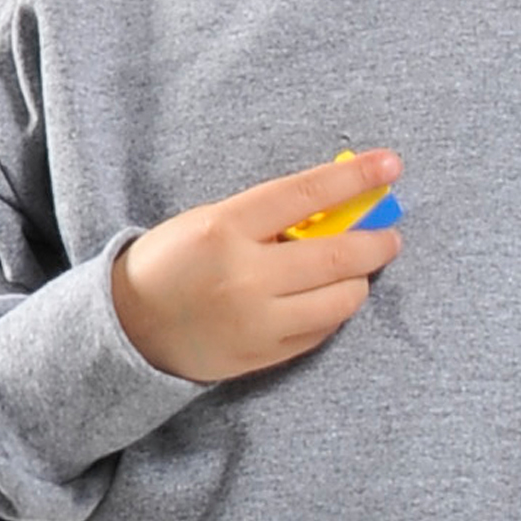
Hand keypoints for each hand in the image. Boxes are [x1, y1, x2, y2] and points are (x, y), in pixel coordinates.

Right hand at [112, 151, 403, 382]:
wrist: (129, 327)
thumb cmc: (174, 261)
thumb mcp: (212, 221)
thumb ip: (270, 217)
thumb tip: (339, 207)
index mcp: (225, 229)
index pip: (305, 194)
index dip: (355, 178)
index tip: (390, 166)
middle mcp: (245, 277)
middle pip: (335, 257)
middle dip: (376, 243)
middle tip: (390, 235)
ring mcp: (256, 322)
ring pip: (339, 301)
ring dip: (358, 281)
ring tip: (354, 271)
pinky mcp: (263, 355)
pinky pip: (321, 332)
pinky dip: (332, 311)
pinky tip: (324, 299)